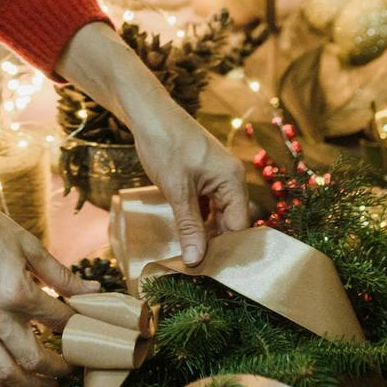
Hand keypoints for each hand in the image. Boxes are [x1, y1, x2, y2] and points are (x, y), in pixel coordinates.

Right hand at [0, 184, 99, 386]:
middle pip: (34, 359)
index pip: (57, 320)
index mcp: (17, 291)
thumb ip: (60, 274)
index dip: (76, 327)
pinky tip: (11, 384)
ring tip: (46, 386)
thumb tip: (92, 292)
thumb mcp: (27, 244)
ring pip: (5, 374)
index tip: (84, 330)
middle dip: (58, 370)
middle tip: (70, 370)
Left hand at [126, 93, 249, 263]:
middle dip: (215, 244)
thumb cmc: (165, 145)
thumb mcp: (176, 190)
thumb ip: (189, 226)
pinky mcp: (201, 176)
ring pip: (217, 215)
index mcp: (232, 180)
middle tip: (198, 270)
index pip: (239, 226)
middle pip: (230, 222)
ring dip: (204, 233)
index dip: (226, 250)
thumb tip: (195, 261)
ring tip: (190, 258)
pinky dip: (197, 220)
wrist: (147, 113)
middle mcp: (230, 179)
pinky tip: (185, 235)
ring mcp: (216, 177)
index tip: (211, 273)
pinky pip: (206, 205)